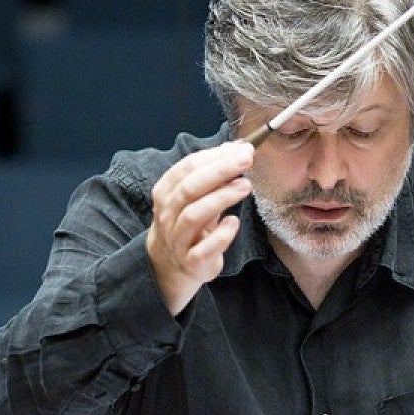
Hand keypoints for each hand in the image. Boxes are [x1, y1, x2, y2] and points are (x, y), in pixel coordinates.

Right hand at [146, 142, 252, 314]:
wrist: (172, 266)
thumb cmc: (189, 225)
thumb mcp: (196, 197)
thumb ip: (213, 174)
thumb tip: (235, 148)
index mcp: (166, 192)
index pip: (187, 167)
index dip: (215, 156)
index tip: (241, 149)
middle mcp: (168, 214)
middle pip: (189, 188)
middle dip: (220, 171)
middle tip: (246, 160)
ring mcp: (177, 239)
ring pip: (194, 214)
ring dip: (221, 197)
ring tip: (245, 186)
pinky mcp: (191, 262)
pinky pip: (204, 249)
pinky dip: (221, 234)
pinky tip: (234, 222)